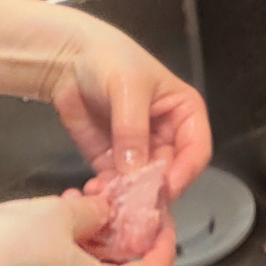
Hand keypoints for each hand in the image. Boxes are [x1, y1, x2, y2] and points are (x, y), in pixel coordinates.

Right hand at [0, 194, 171, 265]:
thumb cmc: (11, 253)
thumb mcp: (58, 214)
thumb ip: (92, 212)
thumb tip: (104, 213)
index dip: (162, 246)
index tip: (159, 219)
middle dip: (125, 242)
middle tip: (118, 209)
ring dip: (96, 250)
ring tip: (79, 210)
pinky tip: (55, 233)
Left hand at [40, 18, 211, 199]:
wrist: (68, 58)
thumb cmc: (110, 60)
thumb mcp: (127, 87)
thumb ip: (132, 128)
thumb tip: (134, 170)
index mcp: (185, 114)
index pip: (196, 151)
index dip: (185, 172)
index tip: (165, 189)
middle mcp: (168, 138)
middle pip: (171, 175)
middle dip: (154, 192)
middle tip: (136, 207)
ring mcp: (140, 153)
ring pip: (145, 187)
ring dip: (130, 199)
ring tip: (110, 202)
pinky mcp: (113, 162)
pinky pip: (117, 187)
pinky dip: (109, 195)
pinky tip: (95, 195)